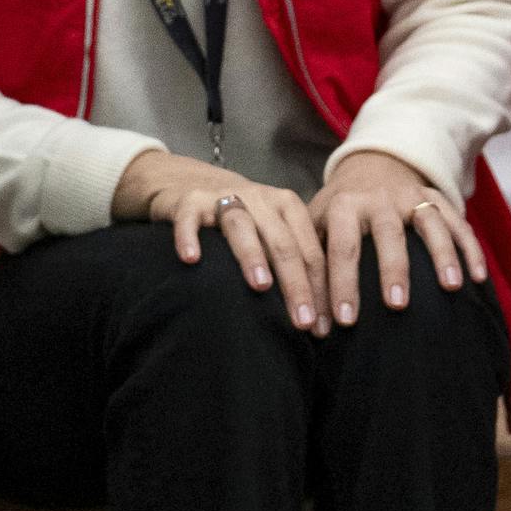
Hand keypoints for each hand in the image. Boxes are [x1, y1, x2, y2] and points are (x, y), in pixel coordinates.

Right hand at [113, 152, 328, 333]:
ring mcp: (223, 197)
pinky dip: (190, 236)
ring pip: (241, 225)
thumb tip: (318, 318)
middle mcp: (260, 198)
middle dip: (296, 284)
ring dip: (252, 255)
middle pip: (283, 242)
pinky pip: (189, 217)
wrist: (196, 182)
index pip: (310, 252)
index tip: (322, 327)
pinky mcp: (190, 201)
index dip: (320, 289)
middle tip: (303, 321)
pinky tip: (191, 259)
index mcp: (287, 206)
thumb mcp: (273, 232)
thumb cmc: (245, 219)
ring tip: (261, 286)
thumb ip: (293, 261)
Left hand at [308, 151, 485, 327]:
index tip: (345, 322)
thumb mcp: (316, 226)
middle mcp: (379, 198)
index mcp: (344, 205)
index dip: (342, 284)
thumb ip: (312, 264)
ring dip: (441, 254)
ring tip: (450, 288)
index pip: (343, 247)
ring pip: (430, 222)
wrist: (369, 167)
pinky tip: (478, 278)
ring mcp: (411, 196)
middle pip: (388, 232)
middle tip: (396, 305)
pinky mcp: (435, 198)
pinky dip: (470, 248)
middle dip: (393, 269)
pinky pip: (457, 221)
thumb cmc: (338, 212)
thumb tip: (308, 319)